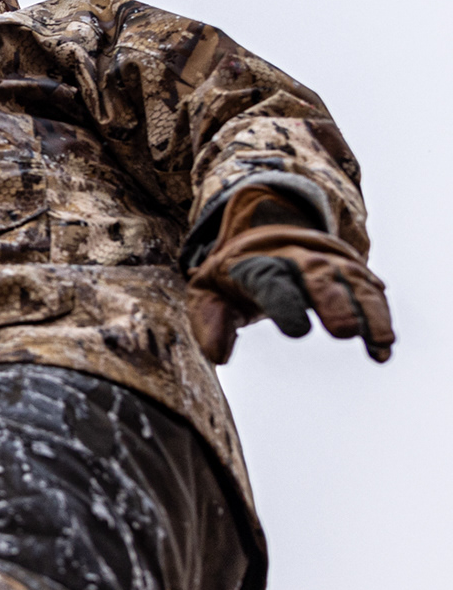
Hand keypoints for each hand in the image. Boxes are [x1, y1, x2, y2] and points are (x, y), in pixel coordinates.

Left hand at [186, 186, 394, 363]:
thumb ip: (209, 322)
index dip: (285, 302)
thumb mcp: (205, 293)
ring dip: (370, 310)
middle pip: (317, 275)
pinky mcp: (349, 269)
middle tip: (344, 331)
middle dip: (334, 301)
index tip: (297, 331)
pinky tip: (383, 347)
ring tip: (381, 341)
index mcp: (256, 263)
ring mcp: (326, 260)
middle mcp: (295, 257)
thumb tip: (219, 356)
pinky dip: (380, 316)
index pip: (270, 279)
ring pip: (352, 280)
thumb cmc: (231, 275)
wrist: (261, 233)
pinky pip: (370, 289)